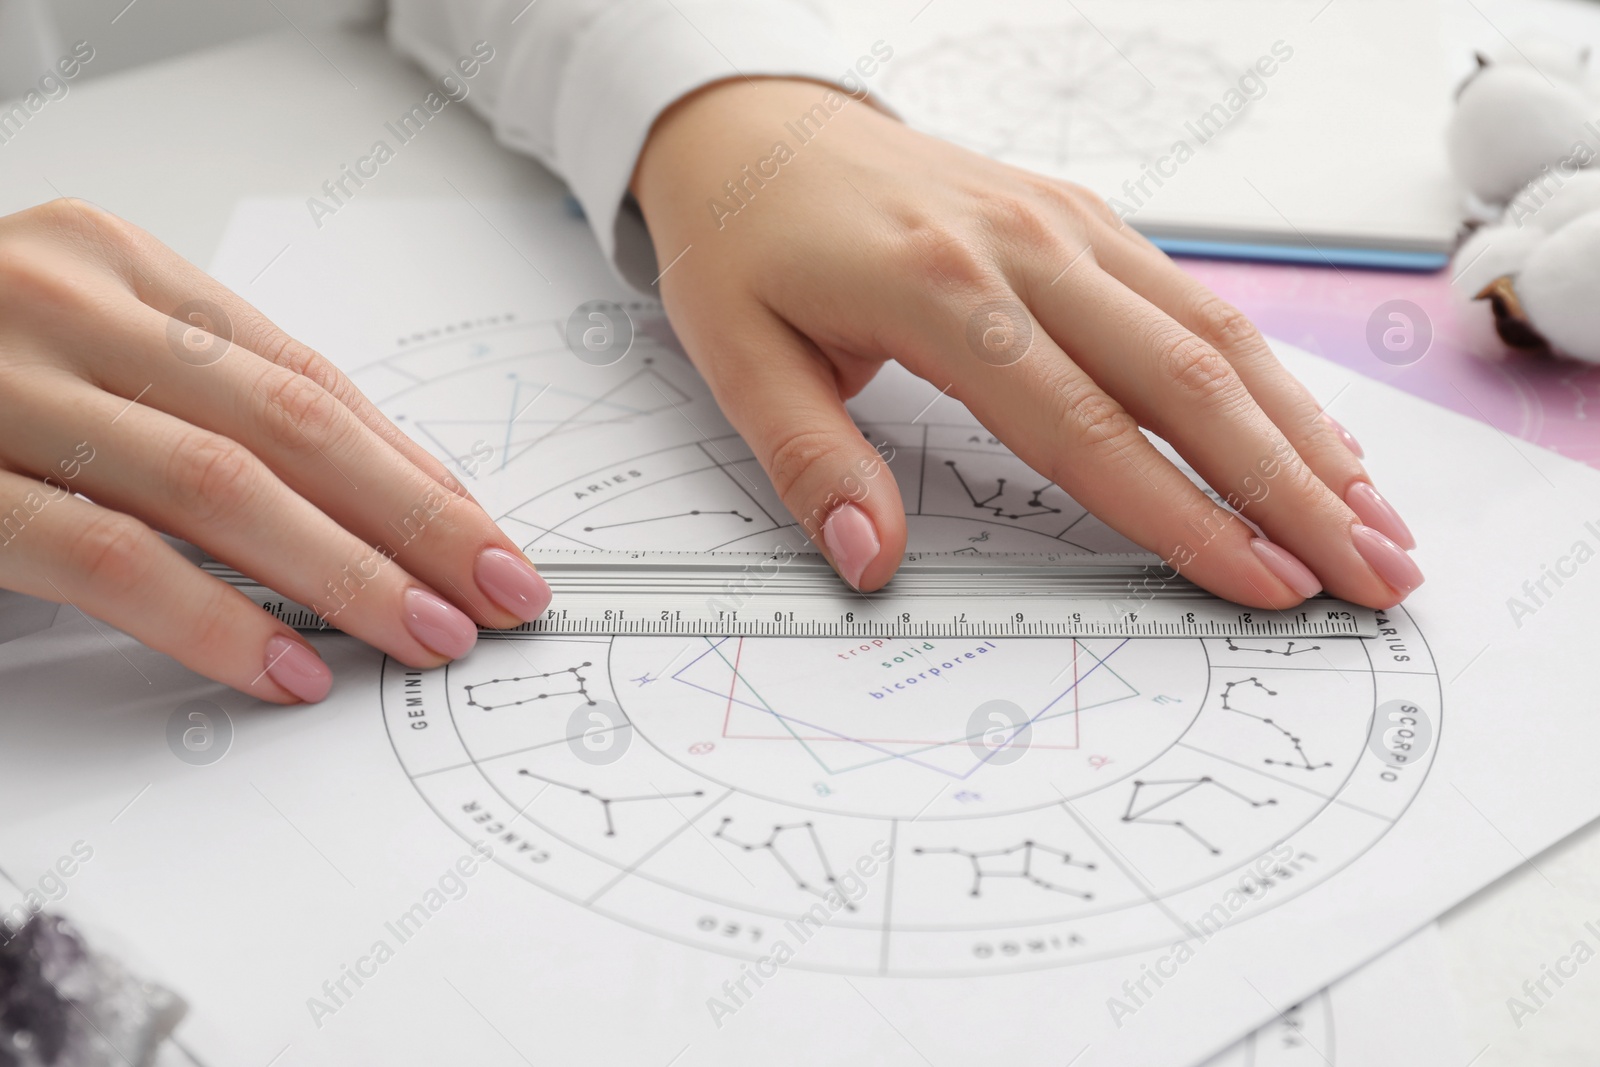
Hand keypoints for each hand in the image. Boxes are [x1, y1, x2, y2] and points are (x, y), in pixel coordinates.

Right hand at [0, 200, 550, 703]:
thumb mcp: (78, 342)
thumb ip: (194, 399)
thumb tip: (350, 498)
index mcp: (116, 262)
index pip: (309, 378)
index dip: (412, 466)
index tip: (485, 533)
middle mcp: (66, 302)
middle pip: (295, 426)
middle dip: (418, 520)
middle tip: (501, 589)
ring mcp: (0, 384)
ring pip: (221, 484)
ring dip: (345, 574)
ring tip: (427, 635)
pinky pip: (103, 554)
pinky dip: (209, 617)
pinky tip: (286, 667)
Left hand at [629, 78, 1422, 607]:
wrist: (755, 127)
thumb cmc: (745, 243)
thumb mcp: (737, 356)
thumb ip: (808, 461)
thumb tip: (868, 561)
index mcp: (941, 293)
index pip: (1086, 431)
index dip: (1184, 519)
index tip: (1264, 587)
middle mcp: (1027, 249)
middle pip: (1188, 382)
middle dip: (1295, 489)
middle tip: (1377, 573)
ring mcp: (1067, 226)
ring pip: (1217, 335)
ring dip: (1307, 433)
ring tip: (1380, 518)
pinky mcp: (1083, 218)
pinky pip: (1194, 300)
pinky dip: (1265, 376)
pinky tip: (1311, 433)